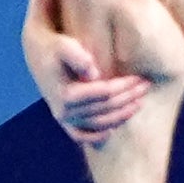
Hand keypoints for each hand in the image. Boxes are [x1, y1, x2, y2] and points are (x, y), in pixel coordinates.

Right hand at [29, 29, 148, 143]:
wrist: (38, 53)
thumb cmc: (55, 46)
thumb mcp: (64, 45)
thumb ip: (77, 56)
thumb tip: (94, 72)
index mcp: (65, 94)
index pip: (104, 93)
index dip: (124, 86)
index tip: (139, 78)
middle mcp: (63, 111)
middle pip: (106, 108)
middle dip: (129, 97)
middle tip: (146, 86)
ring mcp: (63, 118)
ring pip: (99, 123)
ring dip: (122, 115)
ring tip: (139, 103)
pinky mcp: (64, 121)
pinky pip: (80, 136)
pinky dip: (96, 137)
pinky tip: (112, 132)